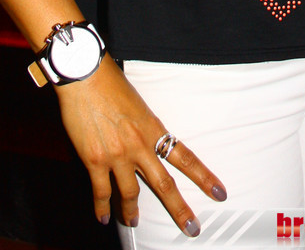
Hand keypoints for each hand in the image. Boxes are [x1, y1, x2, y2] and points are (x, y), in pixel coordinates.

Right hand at [55, 54, 226, 233]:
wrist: (84, 75)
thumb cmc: (110, 82)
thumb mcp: (137, 103)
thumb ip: (143, 126)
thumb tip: (144, 141)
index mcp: (153, 128)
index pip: (185, 157)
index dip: (203, 177)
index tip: (219, 192)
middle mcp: (139, 145)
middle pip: (164, 185)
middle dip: (180, 210)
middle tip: (192, 228)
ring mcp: (117, 155)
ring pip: (131, 194)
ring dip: (132, 212)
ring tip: (132, 222)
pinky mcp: (95, 160)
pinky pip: (101, 191)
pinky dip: (102, 207)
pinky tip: (103, 216)